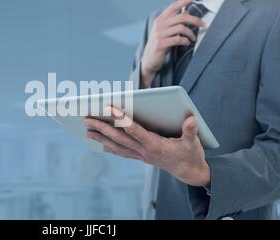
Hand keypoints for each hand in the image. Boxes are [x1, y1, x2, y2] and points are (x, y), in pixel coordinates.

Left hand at [84, 107, 209, 186]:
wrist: (189, 172)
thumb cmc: (190, 154)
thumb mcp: (193, 143)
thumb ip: (191, 131)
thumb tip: (191, 119)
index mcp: (154, 145)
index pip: (134, 130)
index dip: (122, 119)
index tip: (109, 108)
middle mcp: (144, 151)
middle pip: (119, 138)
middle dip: (102, 128)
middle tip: (86, 119)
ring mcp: (141, 155)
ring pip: (117, 146)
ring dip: (101, 138)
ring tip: (87, 131)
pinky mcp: (141, 157)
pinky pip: (122, 152)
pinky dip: (110, 148)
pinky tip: (101, 144)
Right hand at [140, 0, 204, 87]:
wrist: (149, 60)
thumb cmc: (159, 44)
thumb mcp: (165, 31)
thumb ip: (174, 22)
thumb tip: (187, 13)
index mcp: (160, 20)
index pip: (173, 7)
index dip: (184, 1)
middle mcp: (159, 25)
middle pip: (181, 17)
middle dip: (195, 20)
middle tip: (202, 24)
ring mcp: (159, 35)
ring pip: (181, 28)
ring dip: (190, 33)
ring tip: (193, 38)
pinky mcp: (161, 44)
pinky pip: (178, 39)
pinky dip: (185, 41)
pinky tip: (187, 43)